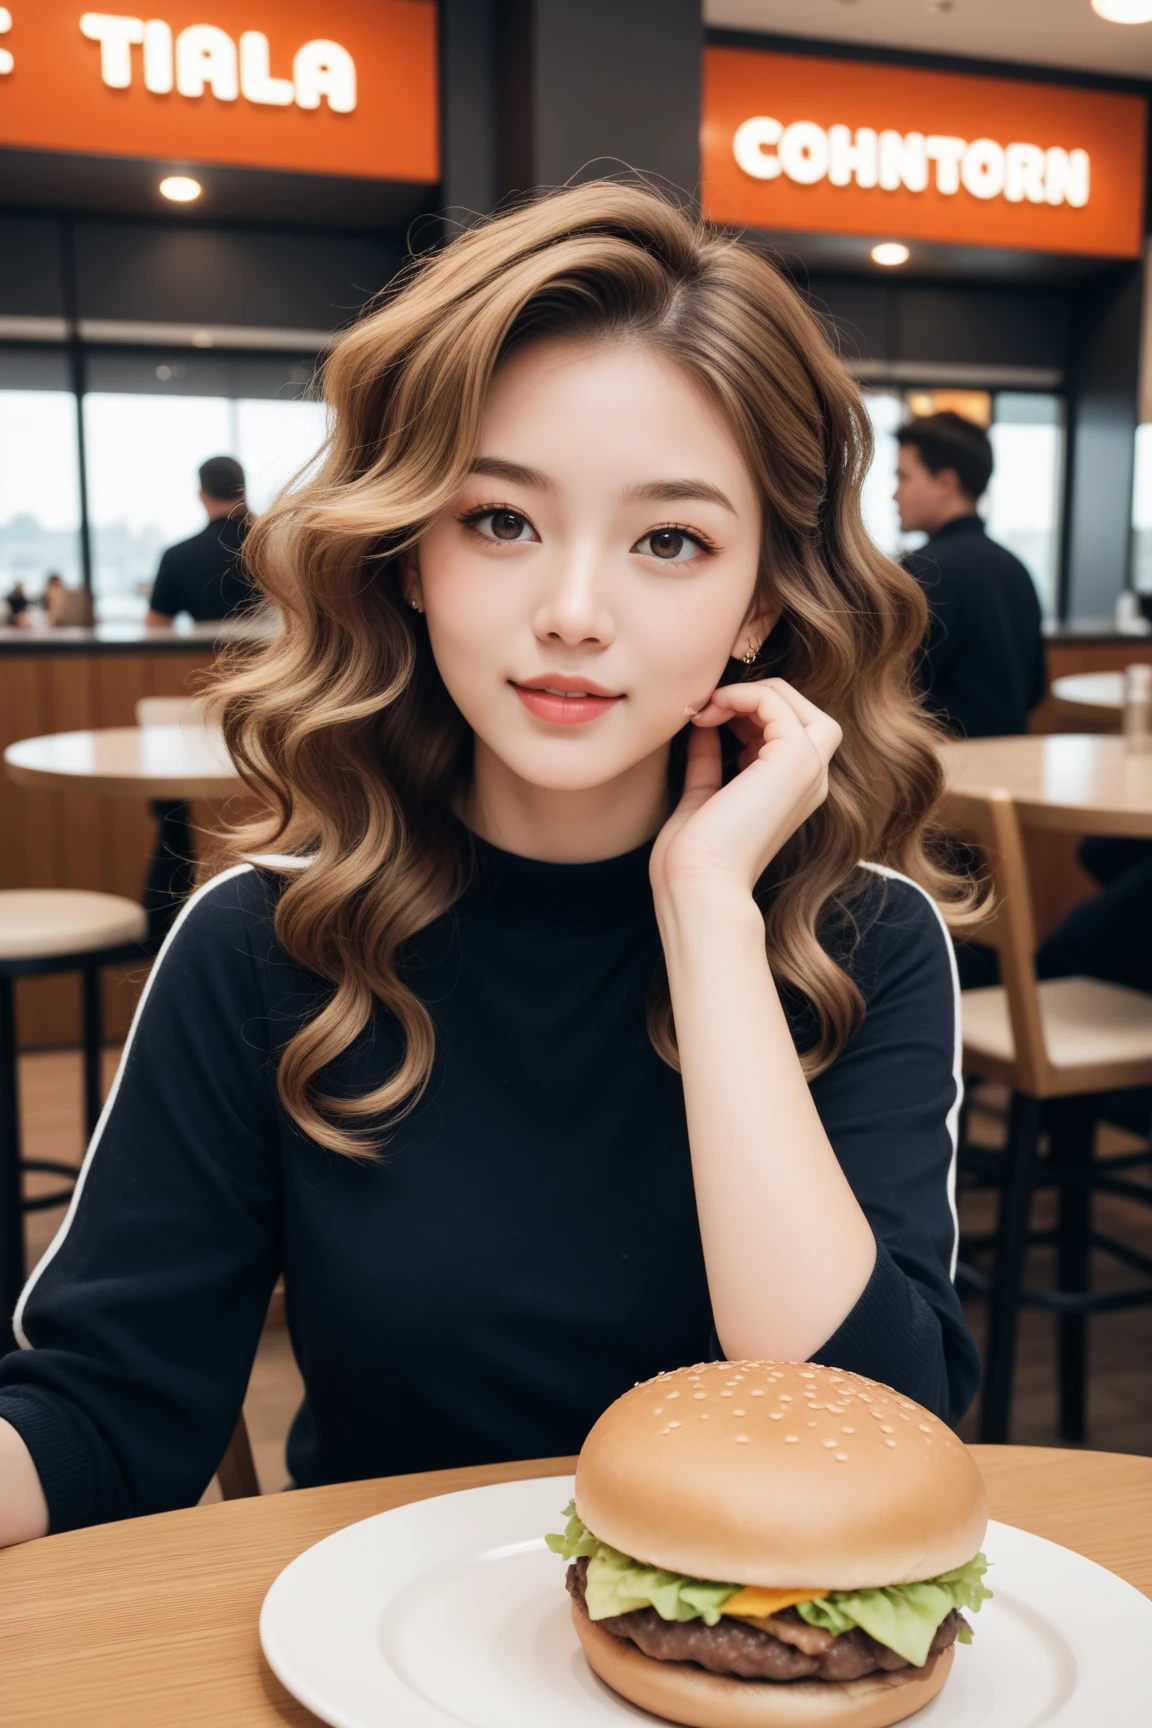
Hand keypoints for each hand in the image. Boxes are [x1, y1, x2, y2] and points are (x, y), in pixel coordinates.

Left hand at [650, 679, 841, 902]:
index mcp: (792, 792)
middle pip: (801, 710)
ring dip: (746, 694)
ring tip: (706, 709)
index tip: (702, 720)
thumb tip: (704, 725)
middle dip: (753, 698)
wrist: (699, 885)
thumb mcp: (702, 796)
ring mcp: (808, 770)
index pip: (785, 730)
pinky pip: (776, 703)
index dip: (745, 713)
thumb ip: (709, 760)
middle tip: (707, 709)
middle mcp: (810, 780)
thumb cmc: (695, 856)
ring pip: (794, 702)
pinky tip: (710, 712)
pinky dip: (741, 696)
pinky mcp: (795, 760)